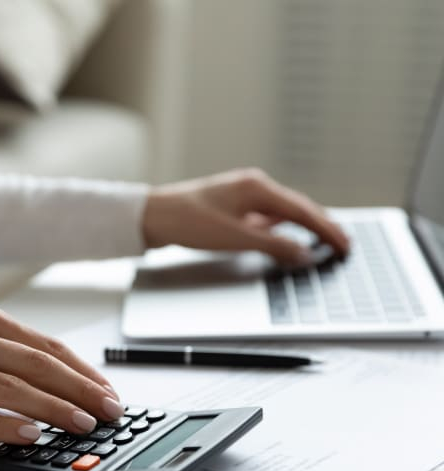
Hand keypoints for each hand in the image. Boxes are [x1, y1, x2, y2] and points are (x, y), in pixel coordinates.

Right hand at [0, 303, 123, 443]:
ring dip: (52, 408)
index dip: (82, 371)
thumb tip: (61, 378)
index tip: (108, 391)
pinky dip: (4, 425)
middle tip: (109, 410)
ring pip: (9, 388)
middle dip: (79, 390)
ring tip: (82, 424)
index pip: (47, 346)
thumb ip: (9, 350)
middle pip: (36, 365)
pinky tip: (30, 435)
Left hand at [143, 168, 348, 263]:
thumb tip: (306, 254)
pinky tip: (284, 237)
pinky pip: (265, 217)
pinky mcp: (232, 206)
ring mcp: (242, 195)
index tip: (346, 245)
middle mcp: (253, 186)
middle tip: (343, 244)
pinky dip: (279, 229)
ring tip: (322, 241)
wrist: (154, 217)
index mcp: (257, 187)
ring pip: (281, 212)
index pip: (302, 210)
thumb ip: (274, 246)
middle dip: (320, 226)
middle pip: (296, 207)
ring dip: (301, 227)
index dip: (327, 229)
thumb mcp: (236, 238)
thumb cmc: (189, 222)